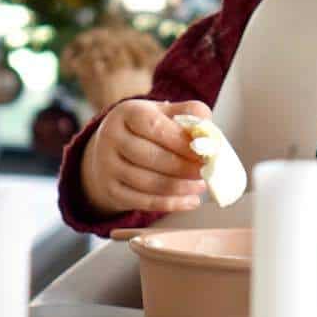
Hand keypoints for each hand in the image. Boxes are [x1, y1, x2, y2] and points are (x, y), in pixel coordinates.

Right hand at [81, 99, 211, 215]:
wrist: (107, 150)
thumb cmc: (144, 130)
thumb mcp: (162, 113)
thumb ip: (189, 114)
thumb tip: (209, 128)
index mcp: (127, 113)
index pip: (155, 126)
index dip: (182, 141)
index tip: (204, 150)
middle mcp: (111, 138)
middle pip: (151, 156)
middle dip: (184, 166)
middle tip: (206, 170)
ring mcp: (107, 166)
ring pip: (148, 182)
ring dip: (180, 187)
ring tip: (202, 185)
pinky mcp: (110, 190)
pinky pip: (143, 201)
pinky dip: (172, 203)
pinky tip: (191, 201)